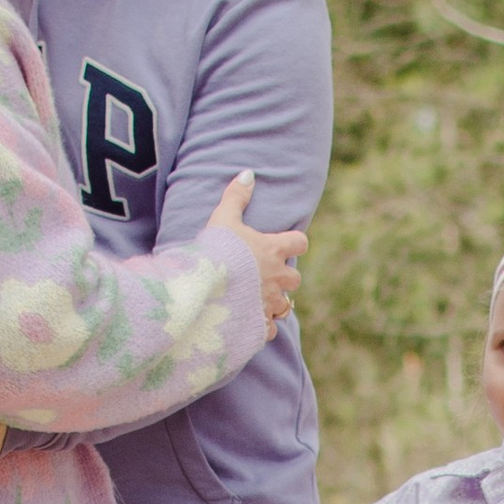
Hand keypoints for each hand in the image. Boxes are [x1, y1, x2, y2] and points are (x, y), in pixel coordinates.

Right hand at [205, 170, 306, 333]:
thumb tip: (247, 173)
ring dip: (275, 304)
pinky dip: (262, 327)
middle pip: (295, 279)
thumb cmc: (215, 250)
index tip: (284, 243)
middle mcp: (278, 278)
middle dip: (284, 278)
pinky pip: (269, 329)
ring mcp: (270, 303)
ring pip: (285, 307)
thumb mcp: (223, 218)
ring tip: (257, 301)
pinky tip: (250, 324)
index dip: (294, 243)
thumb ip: (236, 197)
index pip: (300, 243)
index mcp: (273, 250)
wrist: (204, 288)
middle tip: (265, 275)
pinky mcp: (259, 324)